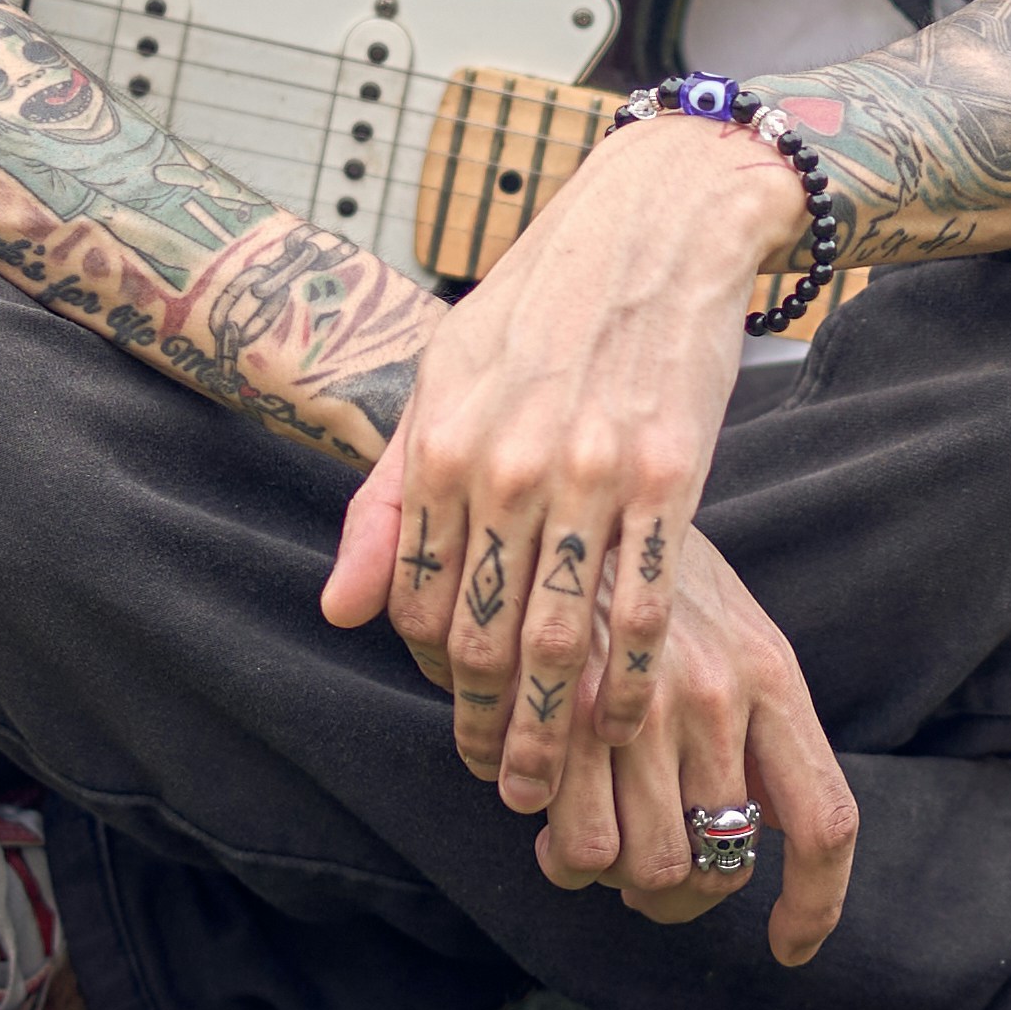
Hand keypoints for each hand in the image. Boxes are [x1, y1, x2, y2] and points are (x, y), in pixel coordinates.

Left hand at [316, 109, 800, 817]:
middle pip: (483, 638)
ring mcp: (590, 473)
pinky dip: (630, 677)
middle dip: (485, 730)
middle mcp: (507, 465)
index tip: (451, 720)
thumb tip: (340, 609)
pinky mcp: (669, 475)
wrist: (654, 225)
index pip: (418, 603)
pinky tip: (624, 720)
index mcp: (441, 445)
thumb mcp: (439, 381)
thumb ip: (387, 499)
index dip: (430, 680)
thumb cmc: (538, 304)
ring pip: (560, 637)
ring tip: (548, 782)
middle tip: (497, 784)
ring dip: (549, 728)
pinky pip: (645, 603)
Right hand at [526, 523, 859, 959]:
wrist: (562, 496)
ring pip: (648, 870)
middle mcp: (719, 695)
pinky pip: (579, 848)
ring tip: (586, 839)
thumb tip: (759, 826)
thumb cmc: (647, 572)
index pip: (824, 822)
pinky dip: (564, 855)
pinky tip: (544, 818)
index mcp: (771, 674)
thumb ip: (753, 722)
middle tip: (640, 869)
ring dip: (615, 876)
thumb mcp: (727, 627)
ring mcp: (642, 708)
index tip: (790, 948)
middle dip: (678, 894)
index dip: (816, 904)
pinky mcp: (567, 718)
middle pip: (722, 868)